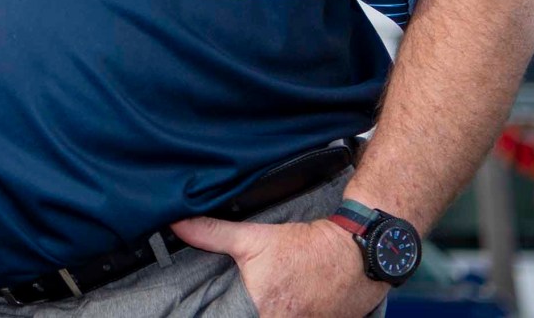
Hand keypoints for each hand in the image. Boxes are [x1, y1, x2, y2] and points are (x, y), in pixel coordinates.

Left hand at [169, 216, 390, 317]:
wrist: (356, 253)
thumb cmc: (305, 247)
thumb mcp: (254, 238)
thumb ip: (213, 234)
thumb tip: (177, 224)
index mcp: (263, 311)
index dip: (228, 314)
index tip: (220, 311)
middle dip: (244, 313)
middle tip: (251, 298)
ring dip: (266, 312)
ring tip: (268, 300)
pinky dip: (289, 315)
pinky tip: (290, 304)